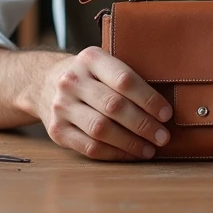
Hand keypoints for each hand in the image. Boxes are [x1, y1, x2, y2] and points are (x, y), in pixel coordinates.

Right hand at [33, 47, 172, 160]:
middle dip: (144, 124)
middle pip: (114, 106)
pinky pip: (89, 147)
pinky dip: (114, 153)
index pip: (124, 79)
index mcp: (90, 58)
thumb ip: (127, 77)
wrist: (45, 82)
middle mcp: (72, 81)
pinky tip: (130, 154)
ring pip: (101, 129)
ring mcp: (61, 107)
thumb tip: (166, 107)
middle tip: (164, 137)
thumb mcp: (103, 64)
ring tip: (150, 149)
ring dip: (131, 143)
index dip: (149, 99)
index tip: (167, 114)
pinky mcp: (56, 131)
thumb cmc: (90, 76)